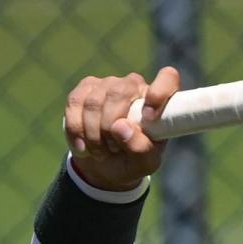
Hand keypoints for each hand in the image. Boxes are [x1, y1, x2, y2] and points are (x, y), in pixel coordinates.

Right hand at [63, 67, 179, 190]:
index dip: (158, 93)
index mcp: (159, 101)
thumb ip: (140, 148)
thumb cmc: (131, 161)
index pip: (167, 78)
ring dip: (93, 134)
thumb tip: (121, 127)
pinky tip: (82, 146)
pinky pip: (75, 103)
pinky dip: (76, 130)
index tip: (149, 118)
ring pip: (94, 102)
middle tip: (112, 149)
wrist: (103, 165)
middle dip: (110, 127)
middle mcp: (134, 85)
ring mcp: (108, 84)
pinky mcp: (84, 89)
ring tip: (100, 151)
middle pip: (119, 93)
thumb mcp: (143, 163)